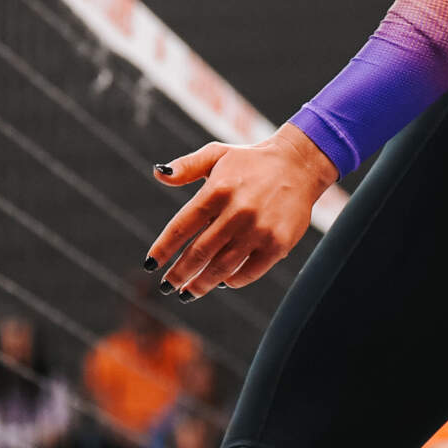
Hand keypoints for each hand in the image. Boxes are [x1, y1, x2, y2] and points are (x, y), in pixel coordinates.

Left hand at [146, 124, 335, 298]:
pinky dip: (232, 281)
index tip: (150, 264)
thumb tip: (158, 174)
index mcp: (217, 190)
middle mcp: (237, 211)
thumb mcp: (216, 154)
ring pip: (221, 268)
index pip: (181, 227)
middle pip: (199, 253)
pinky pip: (248, 272)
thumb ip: (186, 166)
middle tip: (166, 286)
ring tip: (187, 292)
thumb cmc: (250, 161)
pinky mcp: (277, 244)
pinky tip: (221, 282)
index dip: (163, 249)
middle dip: (178, 274)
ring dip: (201, 284)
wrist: (298, 165)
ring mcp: (258, 230)